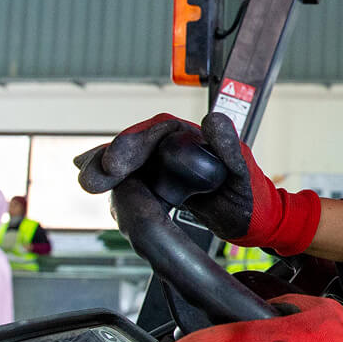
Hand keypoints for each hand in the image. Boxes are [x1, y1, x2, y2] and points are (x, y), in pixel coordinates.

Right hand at [74, 112, 320, 255]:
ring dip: (106, 171)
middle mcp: (177, 148)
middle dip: (110, 158)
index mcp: (195, 138)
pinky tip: (99, 189)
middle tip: (91, 179)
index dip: (133, 142)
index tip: (115, 162)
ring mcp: (167, 167)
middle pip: (137, 146)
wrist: (254, 223)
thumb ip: (229, 148)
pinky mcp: (162, 187)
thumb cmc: (253, 197)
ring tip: (88, 182)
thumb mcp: (243, 173)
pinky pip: (134, 183)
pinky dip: (115, 186)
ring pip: (130, 164)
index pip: (158, 131)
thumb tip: (213, 118)